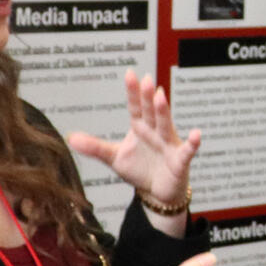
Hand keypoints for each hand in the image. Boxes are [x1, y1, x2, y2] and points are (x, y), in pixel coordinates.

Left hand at [68, 68, 199, 207]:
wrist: (157, 192)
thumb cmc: (139, 169)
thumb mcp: (114, 157)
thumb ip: (94, 146)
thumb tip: (69, 137)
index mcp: (140, 127)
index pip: (135, 107)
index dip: (133, 92)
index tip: (130, 73)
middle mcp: (155, 131)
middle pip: (151, 112)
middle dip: (148, 97)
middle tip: (146, 79)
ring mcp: (168, 144)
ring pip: (166, 126)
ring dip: (164, 112)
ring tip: (161, 96)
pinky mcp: (179, 160)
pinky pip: (187, 150)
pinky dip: (192, 143)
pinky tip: (196, 135)